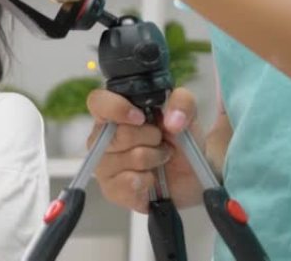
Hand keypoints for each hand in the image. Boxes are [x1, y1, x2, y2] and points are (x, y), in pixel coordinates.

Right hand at [86, 88, 204, 212]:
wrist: (192, 176)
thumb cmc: (180, 141)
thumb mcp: (187, 114)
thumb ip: (182, 103)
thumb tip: (172, 120)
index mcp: (114, 113)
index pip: (98, 102)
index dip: (116, 108)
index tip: (141, 117)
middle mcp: (102, 137)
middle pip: (120, 133)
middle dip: (150, 137)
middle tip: (160, 141)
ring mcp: (103, 164)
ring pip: (131, 158)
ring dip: (154, 159)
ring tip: (158, 159)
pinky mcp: (111, 189)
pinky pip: (130, 183)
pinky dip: (148, 180)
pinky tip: (151, 178)